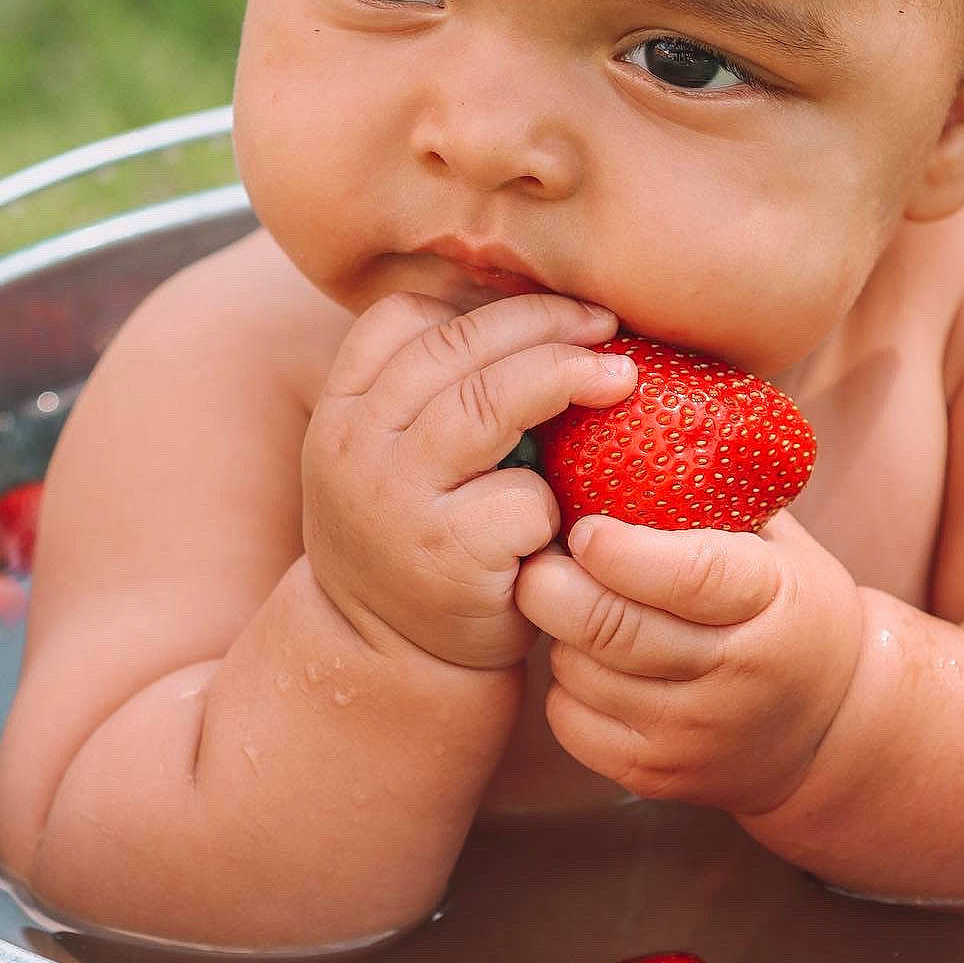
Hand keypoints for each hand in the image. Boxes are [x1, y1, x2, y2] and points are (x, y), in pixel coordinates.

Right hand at [302, 292, 636, 668]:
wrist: (390, 660)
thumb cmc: (421, 536)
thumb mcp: (398, 457)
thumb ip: (437, 392)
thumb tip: (543, 309)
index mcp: (343, 411)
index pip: (401, 319)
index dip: (481, 302)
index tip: (546, 305)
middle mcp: (355, 448)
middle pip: (456, 347)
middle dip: (543, 322)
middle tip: (605, 324)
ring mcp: (396, 502)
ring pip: (488, 403)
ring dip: (564, 376)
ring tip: (620, 376)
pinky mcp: (447, 556)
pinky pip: (521, 495)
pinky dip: (553, 497)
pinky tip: (560, 515)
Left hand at [515, 509, 863, 812]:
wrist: (830, 730)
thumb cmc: (790, 608)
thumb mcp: (782, 545)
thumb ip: (722, 493)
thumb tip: (638, 415)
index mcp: (771, 600)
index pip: (689, 576)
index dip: (623, 551)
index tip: (582, 526)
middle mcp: (736, 673)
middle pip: (616, 629)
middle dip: (555, 586)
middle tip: (533, 555)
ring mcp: (695, 734)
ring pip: (584, 675)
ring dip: (558, 632)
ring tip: (566, 601)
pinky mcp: (659, 776)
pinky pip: (573, 724)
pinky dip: (563, 686)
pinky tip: (584, 657)